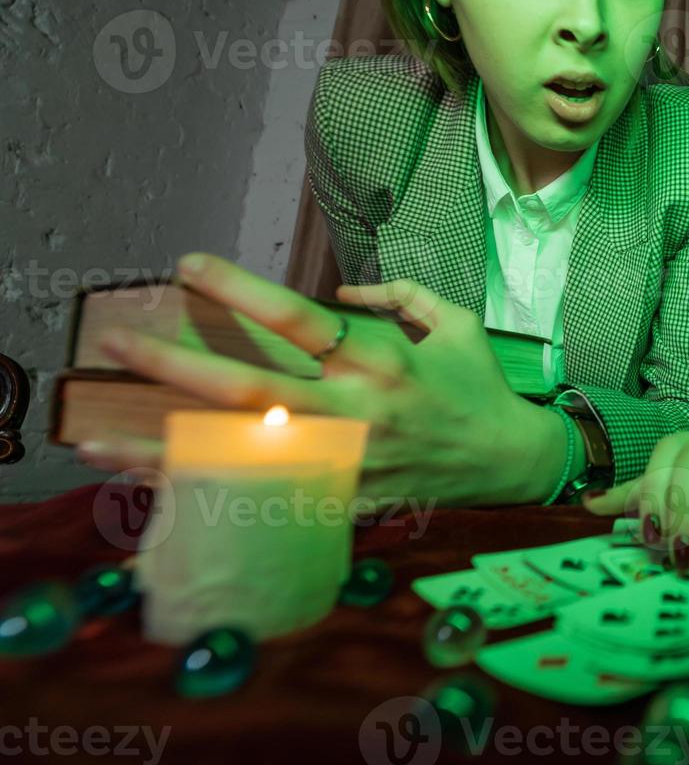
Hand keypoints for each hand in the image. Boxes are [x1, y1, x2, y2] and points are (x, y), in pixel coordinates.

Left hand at [75, 253, 563, 505]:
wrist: (512, 462)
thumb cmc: (479, 385)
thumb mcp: (453, 322)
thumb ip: (398, 294)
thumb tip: (338, 293)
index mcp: (382, 359)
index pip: (298, 318)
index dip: (241, 289)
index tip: (187, 265)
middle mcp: (357, 410)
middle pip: (254, 387)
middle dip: (181, 365)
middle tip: (119, 342)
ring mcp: (346, 462)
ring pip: (246, 455)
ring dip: (170, 449)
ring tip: (100, 438)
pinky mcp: (344, 499)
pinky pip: (268, 500)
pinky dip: (213, 500)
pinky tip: (157, 496)